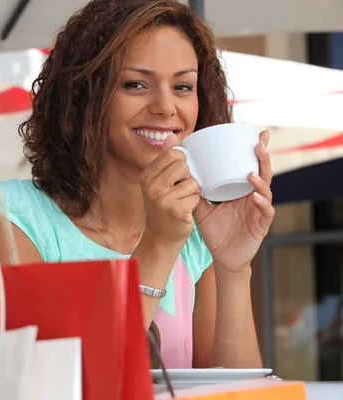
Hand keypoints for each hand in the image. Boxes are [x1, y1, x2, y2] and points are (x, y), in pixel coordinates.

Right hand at [140, 134, 201, 246]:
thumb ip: (165, 159)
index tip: (178, 175)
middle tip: (179, 191)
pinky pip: (196, 196)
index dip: (181, 162)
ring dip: (193, 192)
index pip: (172, 154)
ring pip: (192, 181)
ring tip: (182, 201)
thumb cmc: (163, 207)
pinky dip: (195, 204)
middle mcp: (151, 185)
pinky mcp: (175, 210)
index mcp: (146, 175)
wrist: (160, 238)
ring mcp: (162, 198)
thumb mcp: (159, 182)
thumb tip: (171, 136)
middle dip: (188, 177)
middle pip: (183, 165)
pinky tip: (185, 211)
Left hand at [194, 130, 274, 271]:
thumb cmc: (215, 230)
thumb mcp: (201, 207)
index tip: (256, 132)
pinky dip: (262, 203)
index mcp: (241, 189)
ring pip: (266, 190)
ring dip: (260, 178)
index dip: (256, 150)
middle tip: (260, 140)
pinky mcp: (262, 225)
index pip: (250, 165)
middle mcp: (253, 196)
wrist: (222, 256)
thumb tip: (178, 169)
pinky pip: (265, 212)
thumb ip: (193, 190)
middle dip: (263, 156)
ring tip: (252, 171)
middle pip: (263, 172)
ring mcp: (259, 210)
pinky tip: (256, 196)